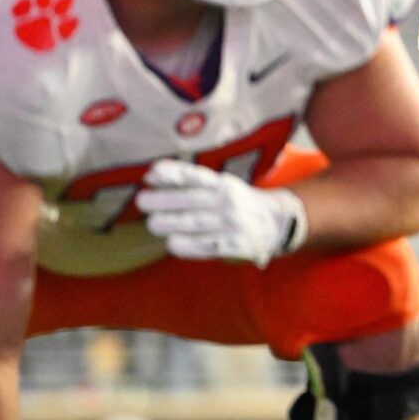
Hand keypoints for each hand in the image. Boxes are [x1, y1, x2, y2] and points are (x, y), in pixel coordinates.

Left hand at [137, 160, 304, 265]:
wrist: (277, 223)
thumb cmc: (238, 202)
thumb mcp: (223, 186)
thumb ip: (194, 183)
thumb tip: (152, 175)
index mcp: (225, 184)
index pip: (197, 176)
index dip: (174, 174)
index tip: (151, 174)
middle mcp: (229, 201)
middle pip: (193, 200)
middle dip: (165, 200)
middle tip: (142, 201)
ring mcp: (233, 223)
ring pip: (196, 223)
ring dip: (171, 223)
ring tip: (153, 223)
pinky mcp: (235, 244)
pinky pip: (208, 245)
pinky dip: (188, 245)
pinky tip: (172, 244)